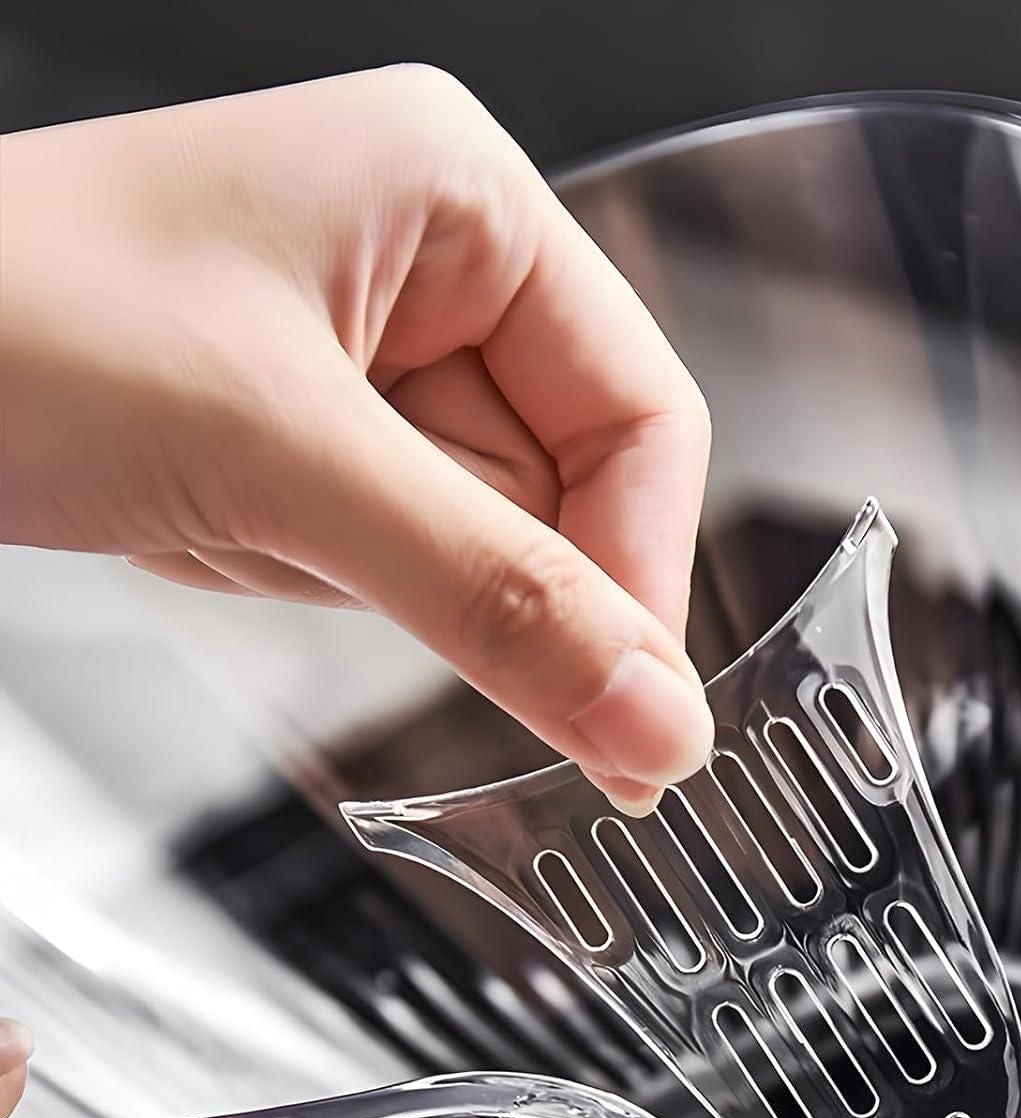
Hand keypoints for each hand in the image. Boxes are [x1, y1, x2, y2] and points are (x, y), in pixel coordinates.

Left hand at [0, 68, 713, 814]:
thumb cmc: (4, 316)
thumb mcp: (281, 461)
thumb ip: (491, 595)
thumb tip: (656, 714)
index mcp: (463, 200)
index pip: (640, 414)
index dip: (643, 569)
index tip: (640, 709)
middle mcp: (434, 267)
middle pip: (567, 484)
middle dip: (505, 585)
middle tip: (499, 693)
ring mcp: (373, 353)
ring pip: (479, 532)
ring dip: (378, 572)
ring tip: (238, 519)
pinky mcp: (315, 431)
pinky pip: (392, 547)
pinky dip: (319, 570)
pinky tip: (215, 523)